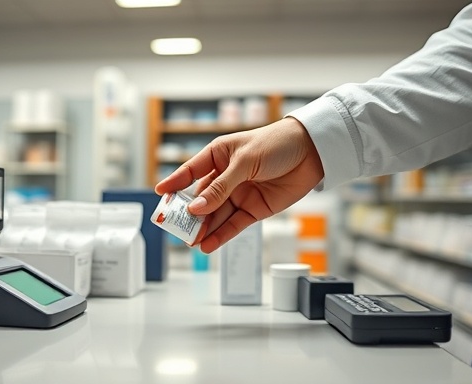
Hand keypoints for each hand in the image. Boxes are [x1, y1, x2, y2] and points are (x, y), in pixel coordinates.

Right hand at [155, 117, 323, 252]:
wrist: (312, 152)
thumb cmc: (276, 144)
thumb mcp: (244, 162)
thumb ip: (221, 187)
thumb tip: (197, 208)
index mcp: (218, 156)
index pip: (190, 171)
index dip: (174, 183)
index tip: (159, 194)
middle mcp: (226, 176)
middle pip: (201, 199)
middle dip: (189, 214)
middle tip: (175, 229)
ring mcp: (239, 194)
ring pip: (216, 215)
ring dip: (203, 229)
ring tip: (190, 242)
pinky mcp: (254, 209)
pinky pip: (233, 225)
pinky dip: (221, 236)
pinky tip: (207, 245)